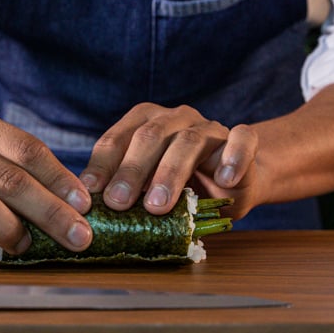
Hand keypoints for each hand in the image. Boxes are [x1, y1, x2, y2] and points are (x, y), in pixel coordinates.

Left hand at [78, 103, 259, 218]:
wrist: (236, 181)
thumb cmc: (184, 186)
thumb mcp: (150, 189)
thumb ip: (127, 194)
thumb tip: (91, 214)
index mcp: (146, 123)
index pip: (118, 139)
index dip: (102, 165)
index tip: (90, 192)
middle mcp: (176, 118)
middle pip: (150, 137)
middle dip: (131, 171)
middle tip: (118, 202)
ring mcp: (210, 128)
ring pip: (189, 141)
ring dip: (171, 173)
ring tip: (158, 205)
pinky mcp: (243, 140)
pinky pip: (242, 139)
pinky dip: (234, 157)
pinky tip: (225, 180)